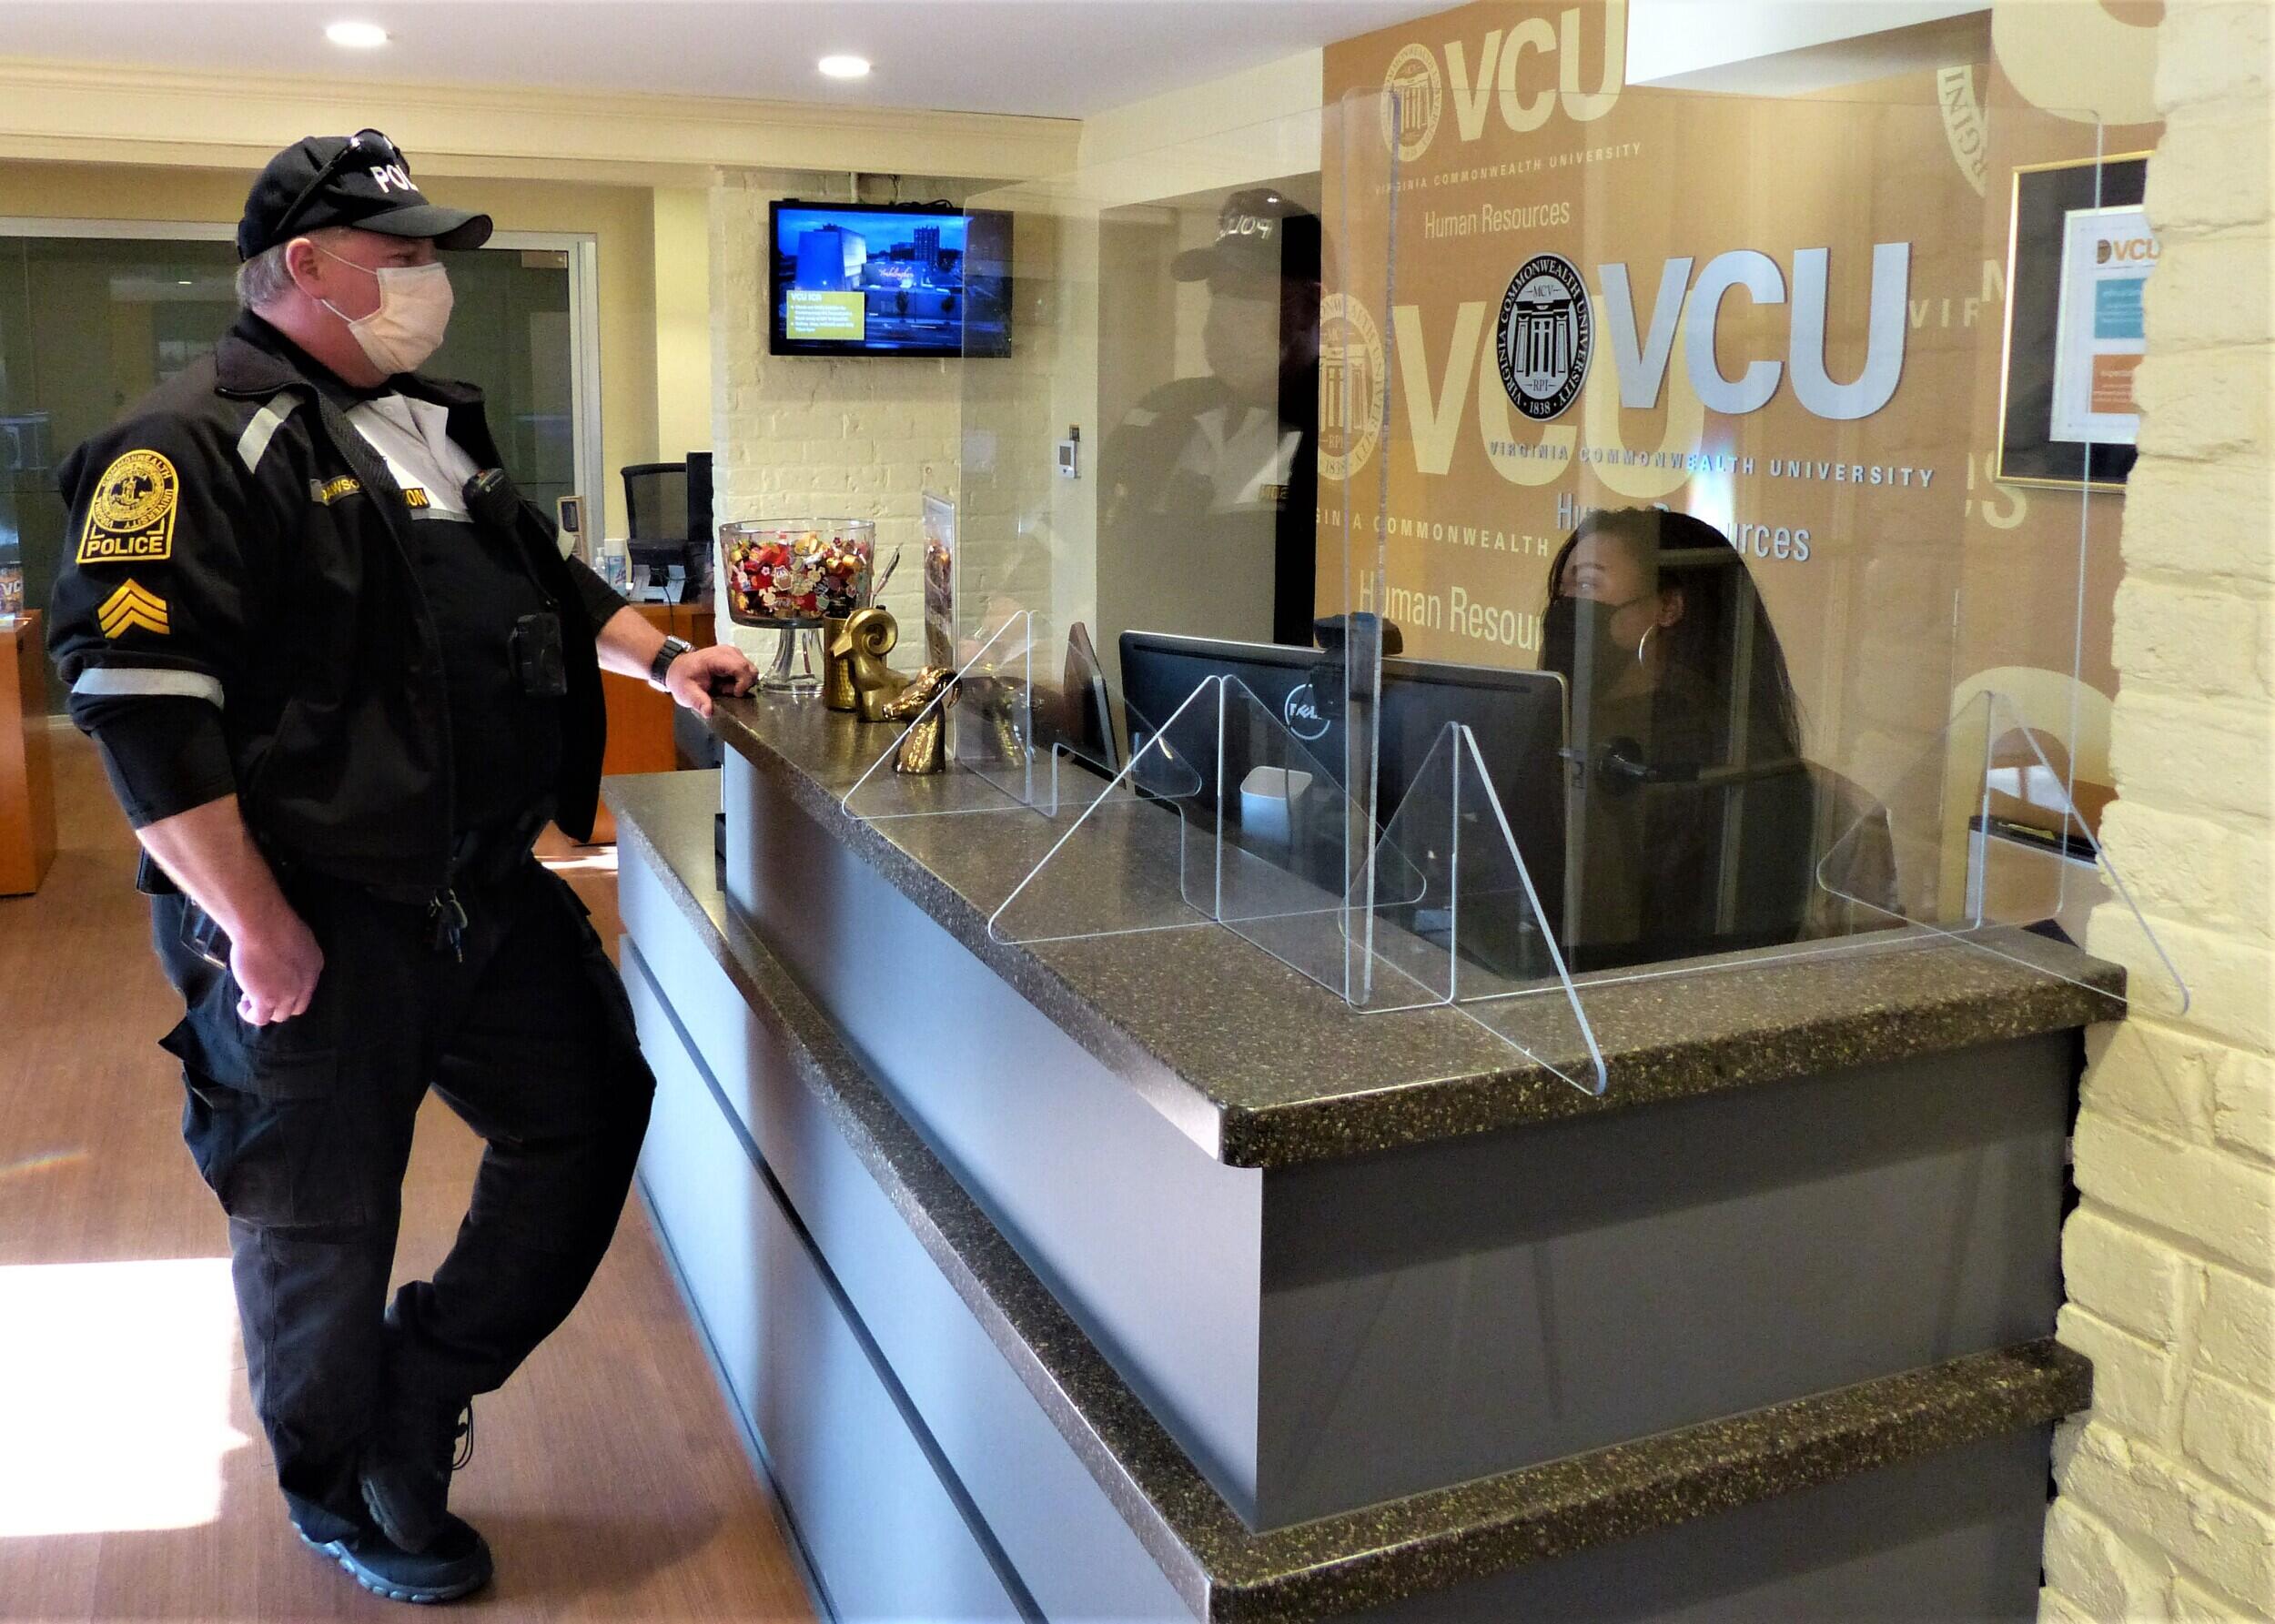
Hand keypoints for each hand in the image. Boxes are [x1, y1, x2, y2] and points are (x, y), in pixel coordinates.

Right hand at [230, 907, 323, 1025]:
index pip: (306, 989)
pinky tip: (243, 1005)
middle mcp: (304, 985)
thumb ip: (295, 953)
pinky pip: (260, 1018)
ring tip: (249, 1000)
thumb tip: (283, 958)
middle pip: (295, 1007)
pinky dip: (251, 1015)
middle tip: (261, 992)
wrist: (264, 927)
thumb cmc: (276, 923)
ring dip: (265, 1010)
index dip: (291, 990)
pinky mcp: (267, 1000)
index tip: (275, 984)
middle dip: (279, 1003)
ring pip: (279, 1015)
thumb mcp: (298, 938)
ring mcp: (287, 995)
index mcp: (314, 968)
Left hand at [664, 643, 757, 718]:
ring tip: (724, 688)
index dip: (743, 684)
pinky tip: (726, 683)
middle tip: (725, 692)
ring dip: (741, 683)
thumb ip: (699, 702)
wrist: (677, 667)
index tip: (734, 694)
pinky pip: (746, 671)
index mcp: (716, 658)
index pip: (741, 667)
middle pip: (750, 669)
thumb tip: (708, 712)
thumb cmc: (682, 677)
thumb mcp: (687, 693)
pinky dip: (740, 680)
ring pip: (751, 671)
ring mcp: (733, 653)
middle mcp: (728, 652)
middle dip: (743, 685)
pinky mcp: (735, 658)